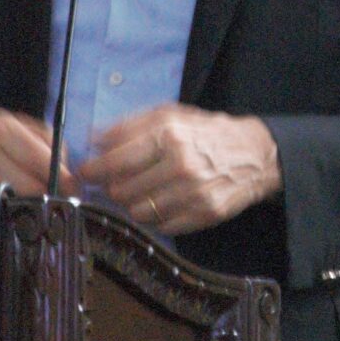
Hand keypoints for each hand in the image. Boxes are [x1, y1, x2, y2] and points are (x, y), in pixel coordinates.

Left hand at [88, 104, 280, 233]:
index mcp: (169, 134)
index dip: (93, 170)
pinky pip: (160, 226)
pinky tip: (158, 203)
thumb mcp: (170, 115)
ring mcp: (193, 192)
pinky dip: (152, 218)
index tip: (84, 173)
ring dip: (130, 204)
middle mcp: (181, 164)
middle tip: (113, 183)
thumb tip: (93, 139)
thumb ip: (130, 125)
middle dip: (111, 188)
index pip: (116, 161)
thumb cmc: (205, 133)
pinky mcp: (203, 214)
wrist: (255, 154)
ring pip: (137, 211)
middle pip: (122, 190)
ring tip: (137, 193)